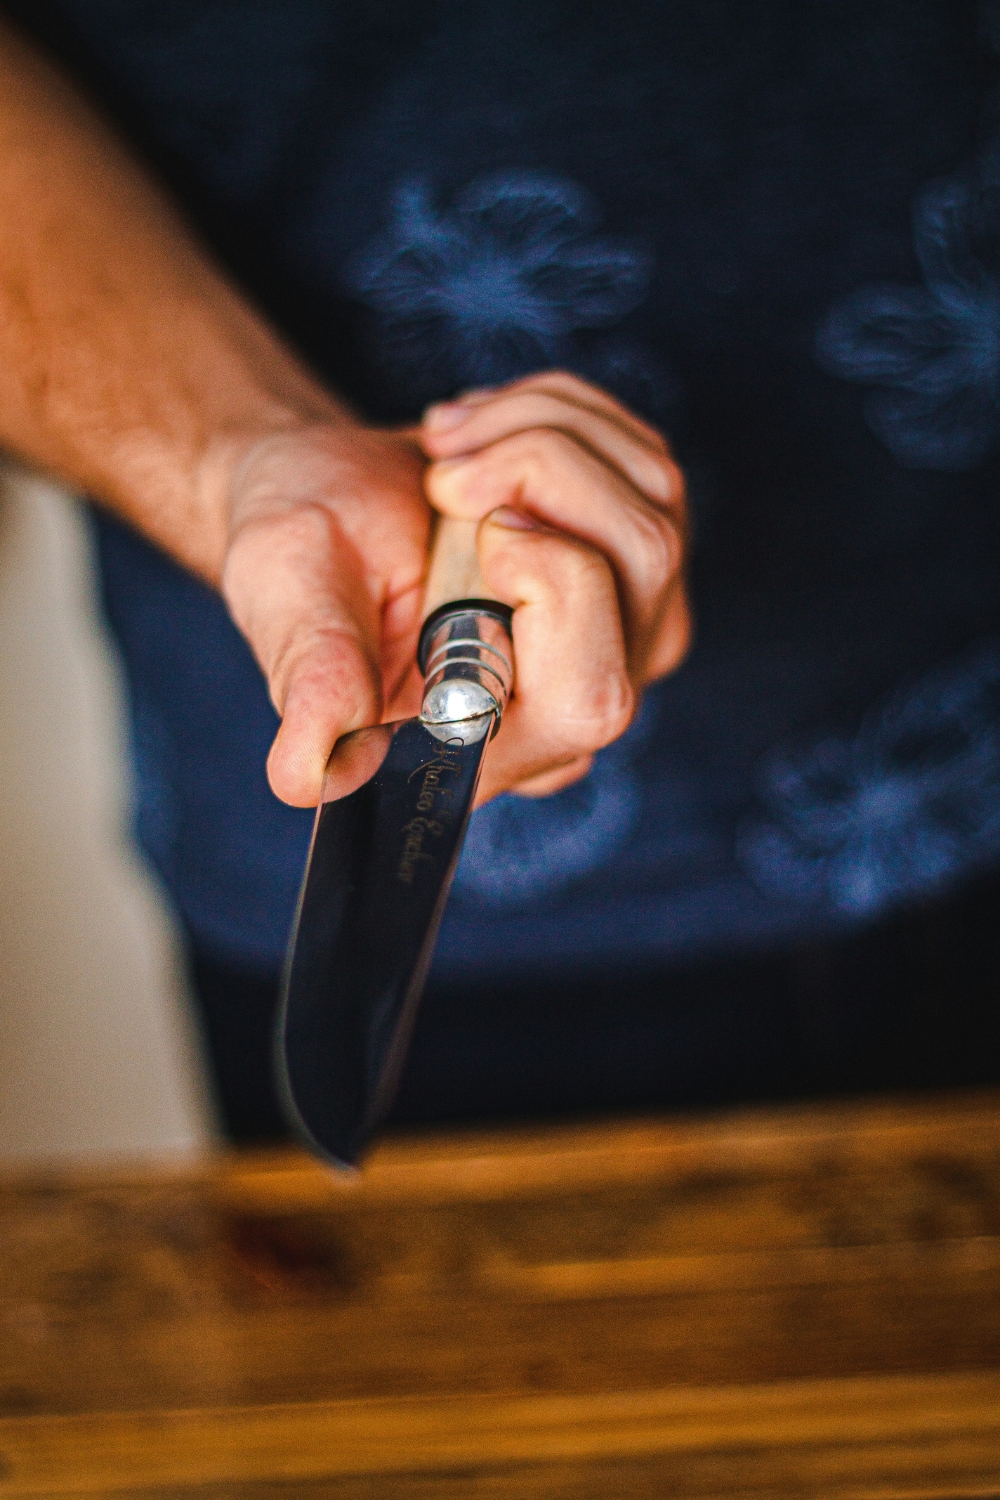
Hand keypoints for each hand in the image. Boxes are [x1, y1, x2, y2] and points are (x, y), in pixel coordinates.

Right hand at [220, 372, 689, 809]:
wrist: (323, 505)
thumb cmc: (302, 565)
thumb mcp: (292, 610)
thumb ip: (314, 685)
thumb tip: (304, 777)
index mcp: (493, 746)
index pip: (590, 695)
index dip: (553, 585)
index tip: (479, 526)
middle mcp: (576, 704)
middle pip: (644, 566)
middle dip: (539, 471)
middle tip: (441, 470)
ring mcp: (626, 633)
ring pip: (653, 501)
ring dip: (539, 433)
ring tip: (447, 449)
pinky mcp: (642, 562)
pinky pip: (646, 463)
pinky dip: (562, 416)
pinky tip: (487, 436)